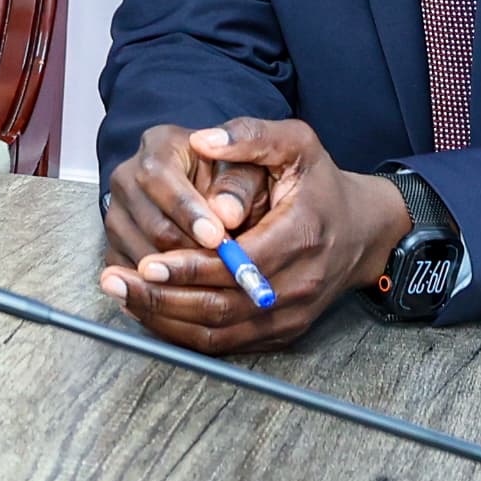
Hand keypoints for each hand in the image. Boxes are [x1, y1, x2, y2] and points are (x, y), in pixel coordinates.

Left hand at [96, 117, 410, 352]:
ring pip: (220, 333)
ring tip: (122, 297)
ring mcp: (291, 316)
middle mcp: (298, 285)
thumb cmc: (322, 184)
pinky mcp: (282, 333)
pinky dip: (185, 332)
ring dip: (166, 319)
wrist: (363, 231)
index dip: (189, 266)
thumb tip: (202, 139)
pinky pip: (227, 344)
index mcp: (301, 237)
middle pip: (222, 307)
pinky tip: (151, 311)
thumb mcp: (297, 144)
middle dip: (164, 297)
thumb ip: (252, 136)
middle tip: (117, 282)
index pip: (237, 265)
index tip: (147, 261)